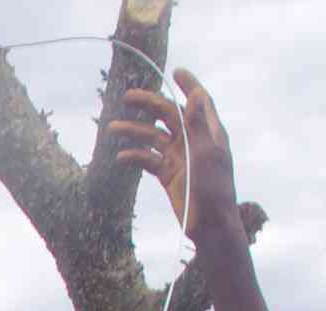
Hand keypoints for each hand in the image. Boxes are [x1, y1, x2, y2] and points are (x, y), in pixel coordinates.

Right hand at [111, 68, 235, 239]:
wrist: (209, 226)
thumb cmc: (213, 190)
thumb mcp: (206, 155)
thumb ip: (199, 125)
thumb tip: (195, 95)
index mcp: (209, 132)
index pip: (199, 101)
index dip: (188, 85)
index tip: (175, 71)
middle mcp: (194, 141)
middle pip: (169, 115)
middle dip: (149, 104)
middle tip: (128, 97)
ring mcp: (179, 157)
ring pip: (153, 137)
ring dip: (134, 131)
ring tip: (112, 128)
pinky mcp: (168, 174)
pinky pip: (148, 160)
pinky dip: (135, 156)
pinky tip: (121, 157)